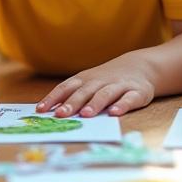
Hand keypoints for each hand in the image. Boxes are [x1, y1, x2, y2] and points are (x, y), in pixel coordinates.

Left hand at [37, 54, 155, 117]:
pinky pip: (129, 98)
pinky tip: (114, 113)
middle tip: (61, 115)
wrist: (140, 66)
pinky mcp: (137, 92)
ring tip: (85, 114)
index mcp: (85, 79)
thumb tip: (51, 112)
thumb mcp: (89, 83)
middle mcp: (100, 81)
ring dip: (95, 104)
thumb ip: (73, 95)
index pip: (66, 87)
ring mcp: (119, 86)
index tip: (41, 110)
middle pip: (84, 91)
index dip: (53, 98)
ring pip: (105, 94)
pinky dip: (122, 105)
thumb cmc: (107, 79)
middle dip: (72, 103)